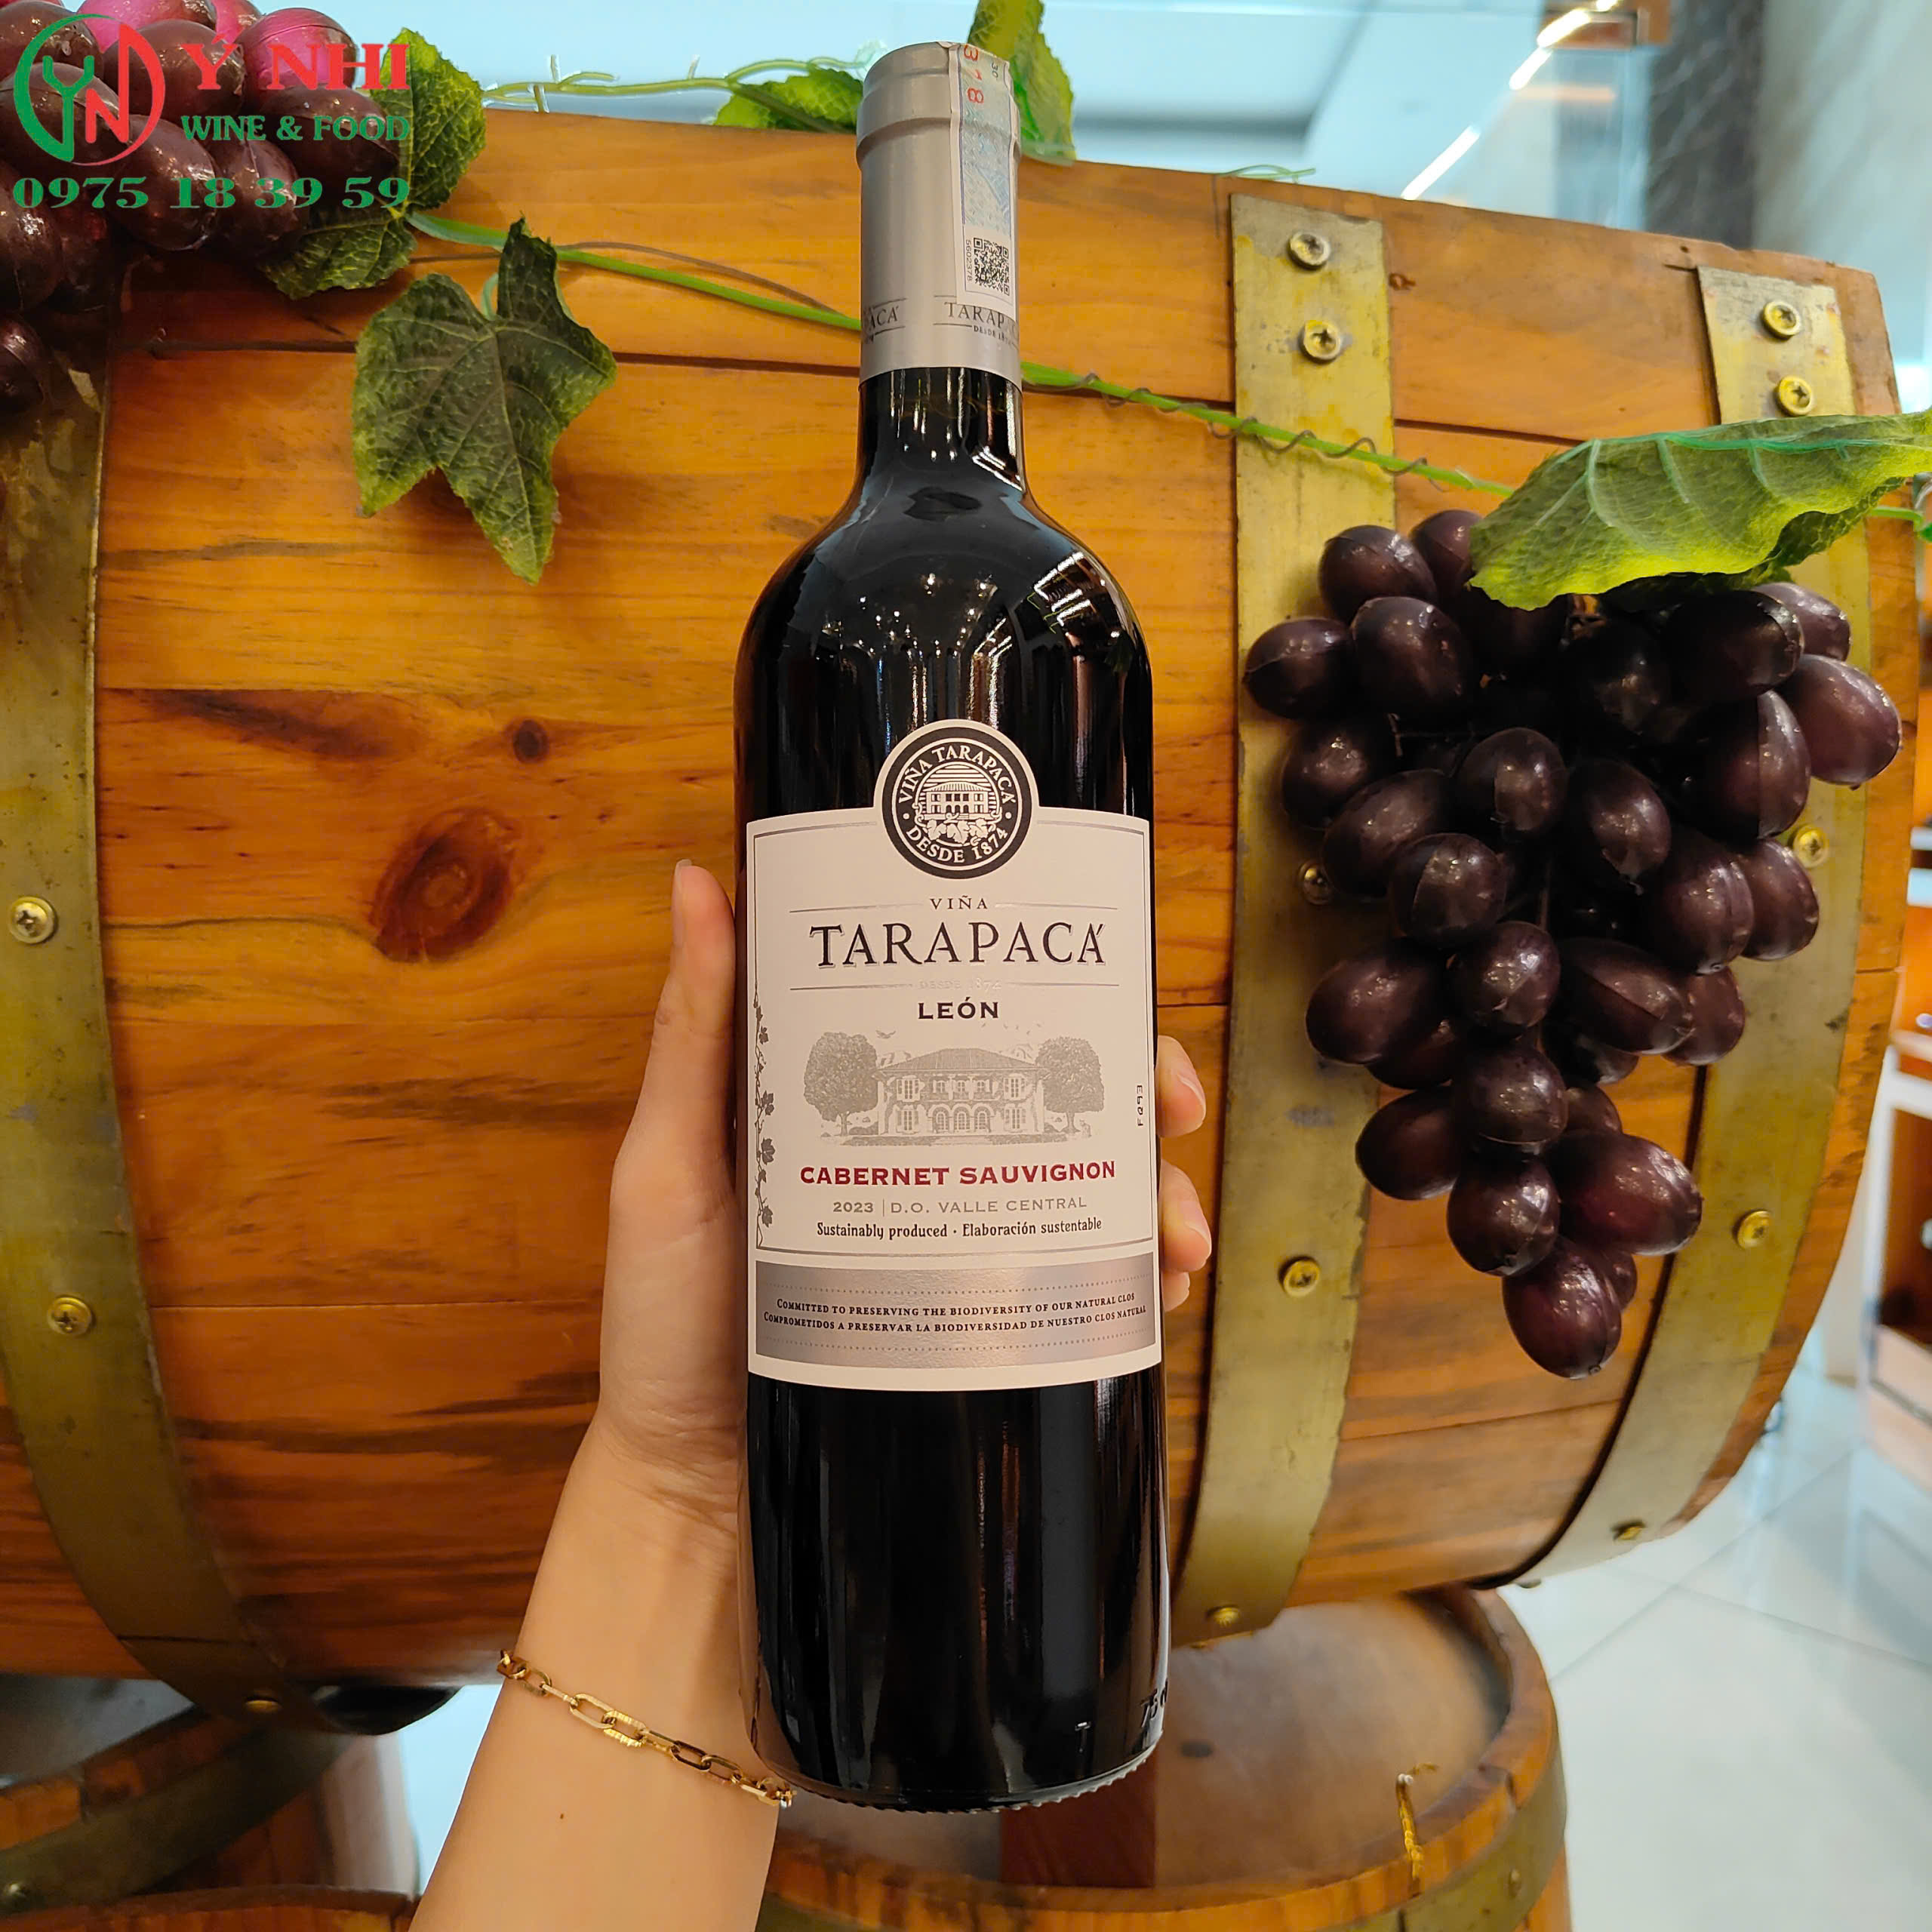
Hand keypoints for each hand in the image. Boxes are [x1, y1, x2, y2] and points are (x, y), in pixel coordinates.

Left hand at [589, 861, 1213, 1540]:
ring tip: (1175, 1235)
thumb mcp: (667, 1169)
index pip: (964, 1017)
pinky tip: (1159, 1290)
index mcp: (853, 1103)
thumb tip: (696, 881)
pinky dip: (1132, 1281)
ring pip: (1085, 1187)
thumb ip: (692, 1036)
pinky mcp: (982, 1325)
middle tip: (1173, 1109)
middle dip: (1136, 1090)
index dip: (1046, 991)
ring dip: (1154, 1193)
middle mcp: (921, 1159)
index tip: (1106, 991)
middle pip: (1052, 1094)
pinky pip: (1078, 1287)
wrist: (695, 1493)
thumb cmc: (664, 1324)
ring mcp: (959, 1244)